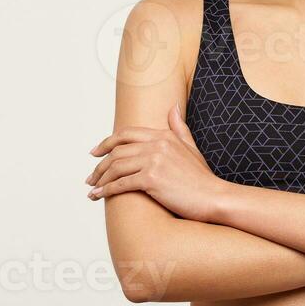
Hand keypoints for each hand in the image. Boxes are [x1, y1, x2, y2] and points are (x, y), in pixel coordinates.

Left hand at [86, 104, 225, 219]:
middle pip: (116, 151)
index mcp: (163, 135)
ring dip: (99, 179)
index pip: (125, 134)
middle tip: (90, 176)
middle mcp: (157, 144)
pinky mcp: (151, 179)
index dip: (106, 143)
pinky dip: (106, 190)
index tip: (95, 153)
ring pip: (115, 167)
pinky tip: (98, 196)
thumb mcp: (191, 148)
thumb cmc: (202, 178)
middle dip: (99, 165)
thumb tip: (173, 107)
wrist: (214, 198)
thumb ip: (179, 128)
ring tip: (92, 189)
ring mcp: (153, 160)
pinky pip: (121, 183)